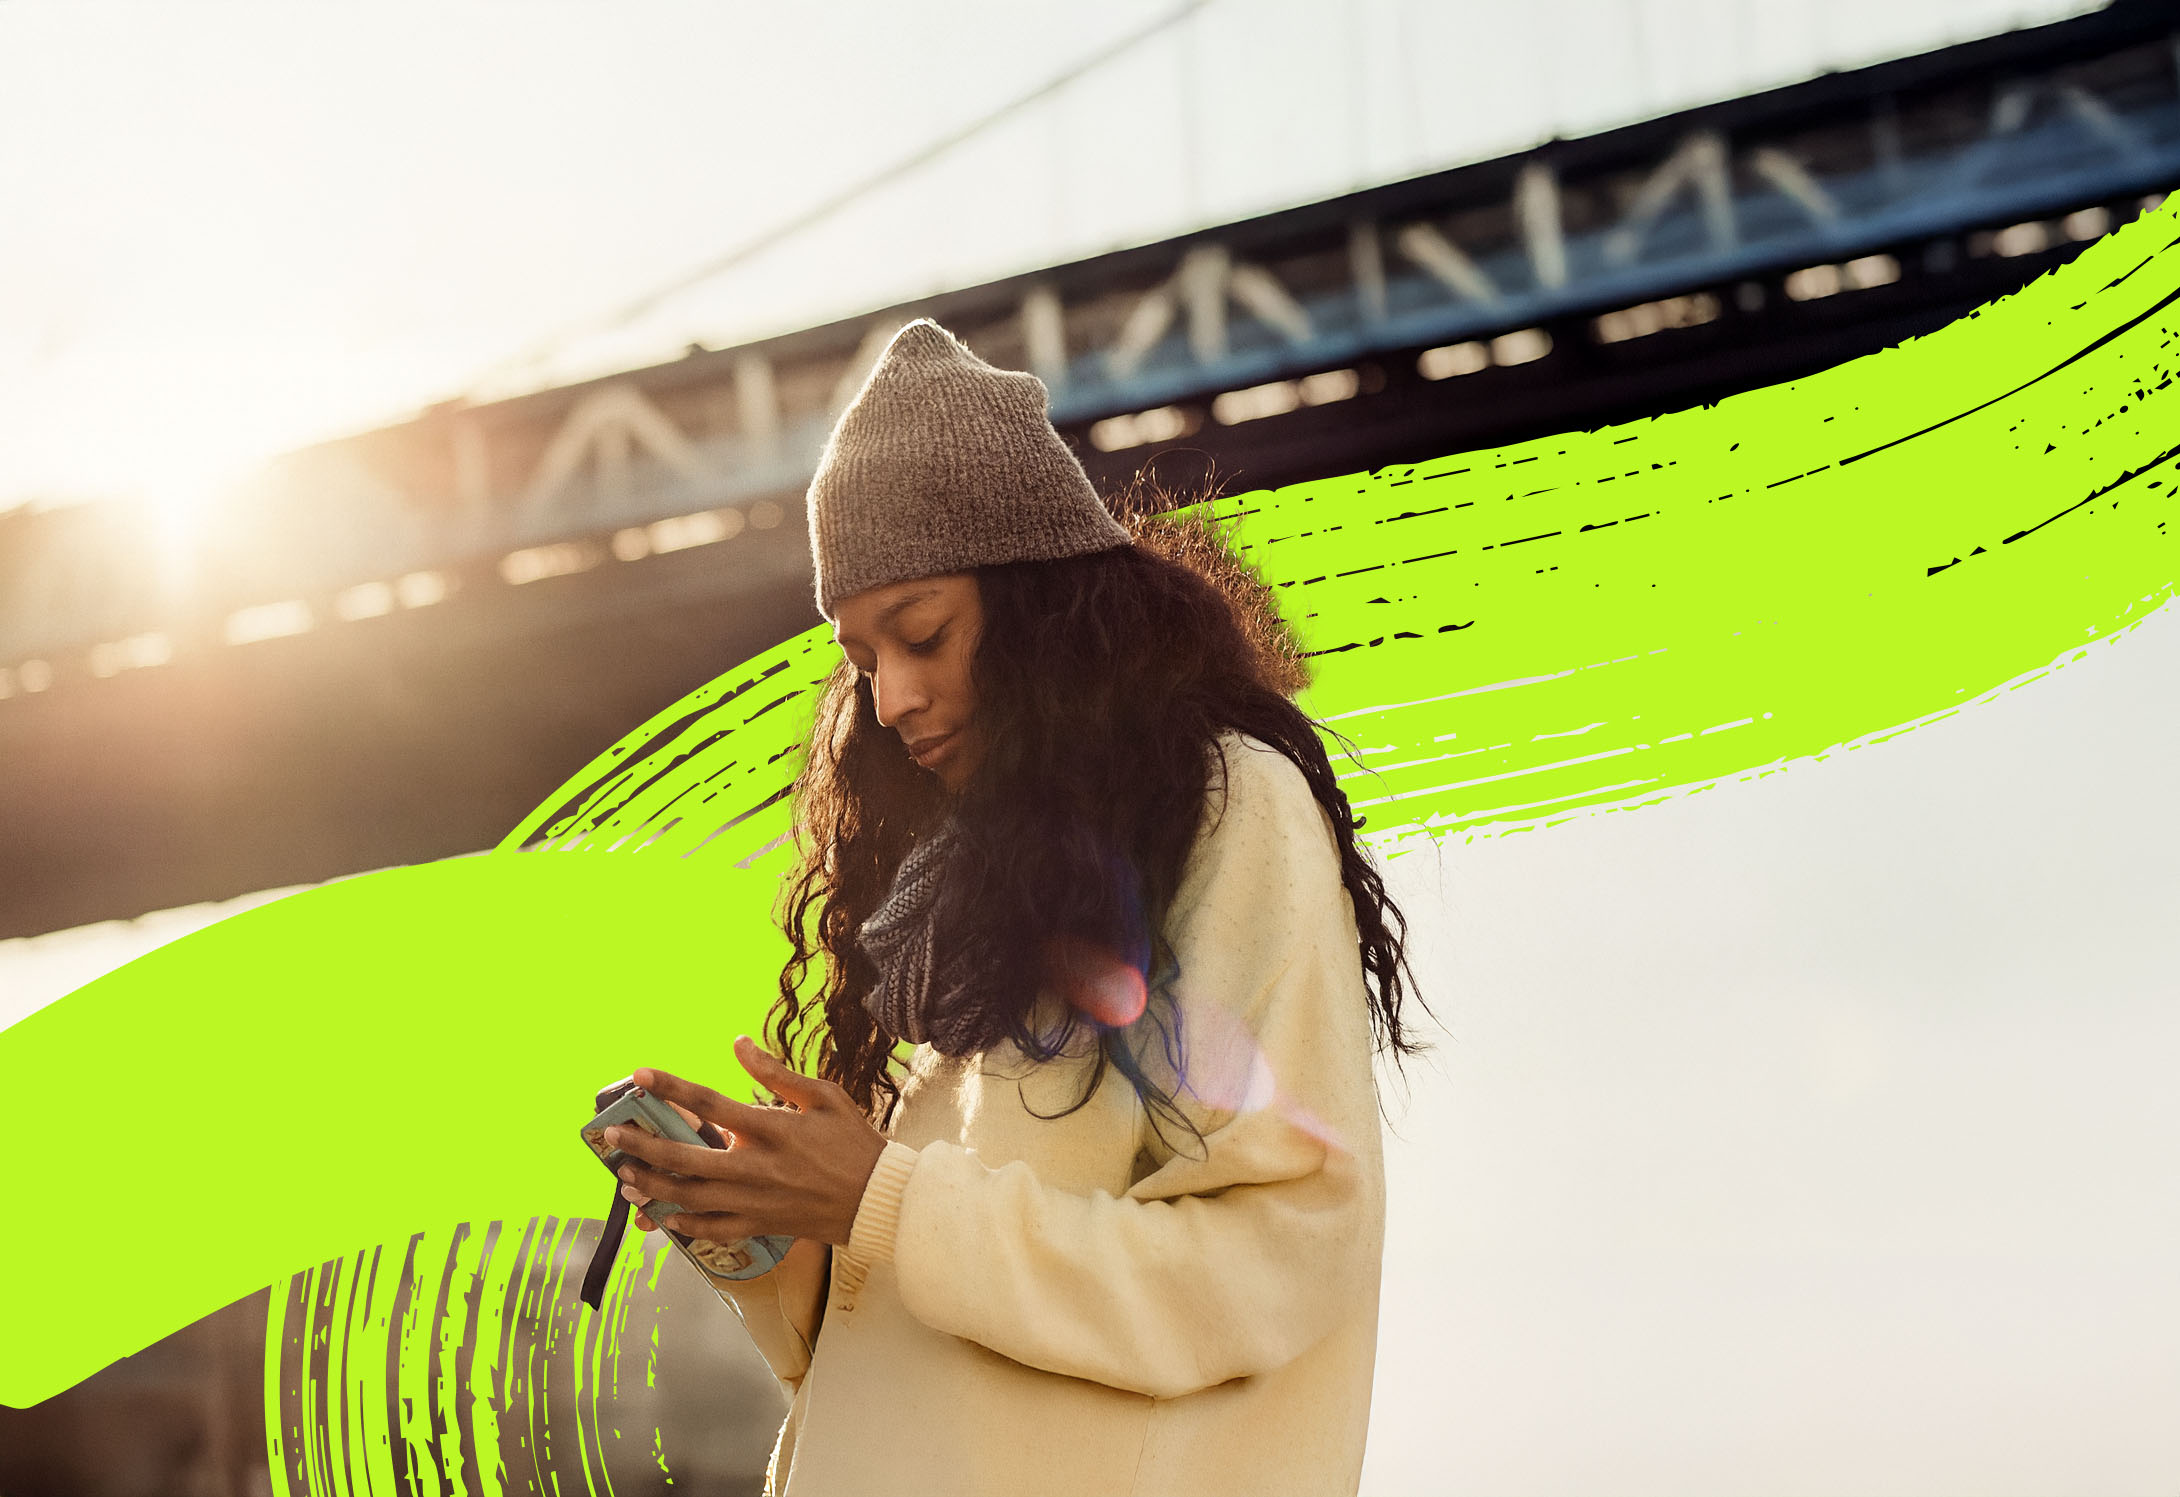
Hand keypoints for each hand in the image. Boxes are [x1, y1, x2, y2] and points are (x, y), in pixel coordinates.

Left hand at [609, 1036, 888, 1247]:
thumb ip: (776, 1073)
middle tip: (611, 1136)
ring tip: (624, 1178)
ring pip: (689, 1198)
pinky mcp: (760, 1225)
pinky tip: (663, 1217)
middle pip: (686, 1158)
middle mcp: (757, 1167)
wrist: (878, 1199)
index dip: (671, 1087)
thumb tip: (738, 1044)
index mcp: (772, 1129)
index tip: (641, 1074)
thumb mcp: (823, 1097)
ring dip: (652, 1187)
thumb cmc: (853, 1143)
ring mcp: (755, 1201)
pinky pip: (712, 1230)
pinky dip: (684, 1225)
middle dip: (642, 1146)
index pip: (710, 1104)